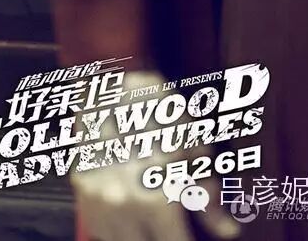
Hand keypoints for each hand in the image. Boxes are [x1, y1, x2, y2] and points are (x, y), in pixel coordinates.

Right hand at [73, 71, 239, 240]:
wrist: (110, 82)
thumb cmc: (157, 110)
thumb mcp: (194, 151)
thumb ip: (208, 198)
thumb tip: (227, 231)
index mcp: (155, 198)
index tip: (190, 236)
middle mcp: (122, 205)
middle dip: (165, 235)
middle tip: (173, 225)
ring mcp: (96, 197)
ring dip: (137, 234)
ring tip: (151, 220)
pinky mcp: (80, 188)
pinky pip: (98, 226)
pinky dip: (114, 227)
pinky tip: (128, 213)